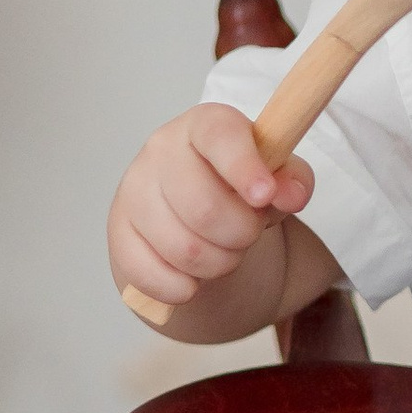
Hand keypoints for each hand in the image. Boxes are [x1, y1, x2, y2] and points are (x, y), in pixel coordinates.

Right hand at [108, 103, 319, 334]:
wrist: (189, 209)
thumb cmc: (236, 185)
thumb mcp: (274, 176)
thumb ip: (292, 180)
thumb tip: (290, 194)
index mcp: (205, 125)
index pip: (219, 137)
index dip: (244, 168)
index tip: (264, 196)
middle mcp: (162, 149)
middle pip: (204, 207)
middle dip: (240, 234)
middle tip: (248, 234)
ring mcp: (134, 190)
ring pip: (182, 248)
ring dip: (218, 264)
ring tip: (225, 251)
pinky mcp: (119, 231)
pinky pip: (150, 274)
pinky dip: (182, 287)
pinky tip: (194, 278)